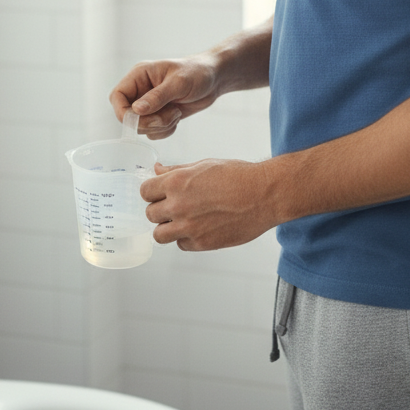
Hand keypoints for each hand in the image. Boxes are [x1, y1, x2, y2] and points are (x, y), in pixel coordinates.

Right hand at [109, 55, 220, 138]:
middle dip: (148, 122)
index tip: (139, 119)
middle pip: (128, 117)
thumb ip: (157, 97)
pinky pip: (153, 132)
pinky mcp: (159, 115)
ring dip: (159, 126)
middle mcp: (141, 91)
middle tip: (169, 116)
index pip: (117, 96)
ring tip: (176, 112)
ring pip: (141, 127)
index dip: (123, 112)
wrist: (214, 79)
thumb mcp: (178, 83)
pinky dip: (166, 131)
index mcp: (139, 76)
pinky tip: (178, 117)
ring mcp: (149, 104)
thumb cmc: (197, 72)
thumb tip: (136, 110)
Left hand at [140, 158, 276, 250]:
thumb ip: (177, 170)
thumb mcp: (204, 165)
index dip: (152, 192)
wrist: (265, 194)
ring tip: (182, 220)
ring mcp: (189, 227)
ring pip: (160, 235)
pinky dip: (186, 238)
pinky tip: (199, 227)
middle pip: (150, 214)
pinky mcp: (202, 243)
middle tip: (173, 206)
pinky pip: (181, 245)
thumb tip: (157, 171)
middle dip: (159, 209)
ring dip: (167, 228)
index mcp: (177, 182)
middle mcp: (179, 206)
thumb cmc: (238, 176)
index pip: (145, 192)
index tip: (159, 193)